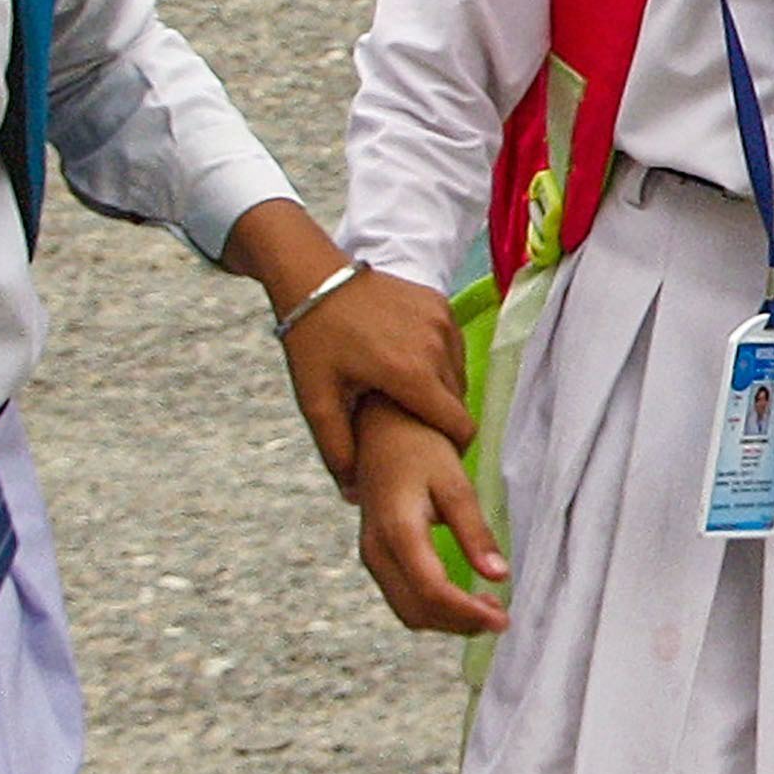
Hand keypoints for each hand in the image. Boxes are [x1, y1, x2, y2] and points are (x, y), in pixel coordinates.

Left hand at [278, 265, 468, 486]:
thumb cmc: (314, 341)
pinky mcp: (441, 305)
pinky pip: (452, 348)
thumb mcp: (316, 400)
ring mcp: (442, 321)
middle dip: (439, 419)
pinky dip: (438, 361)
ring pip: (457, 375)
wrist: (314, 277)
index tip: (429, 453)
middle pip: (458, 403)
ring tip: (405, 395)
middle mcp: (436, 346)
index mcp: (410, 374)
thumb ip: (337, 451)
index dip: (450, 447)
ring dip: (439, 390)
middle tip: (407, 424)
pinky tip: (407, 364)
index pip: (459, 426)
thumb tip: (354, 496)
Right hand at [351, 396, 508, 636]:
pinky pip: (403, 597)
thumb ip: (475, 532)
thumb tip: (500, 576)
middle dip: (460, 623)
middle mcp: (377, 551)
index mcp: (397, 530)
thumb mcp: (455, 483)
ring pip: (408, 610)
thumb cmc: (420, 450)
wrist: (380, 430)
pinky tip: (464, 599)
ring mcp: (372, 557)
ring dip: (448, 620)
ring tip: (489, 609)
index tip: (503, 621)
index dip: (468, 613)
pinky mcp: (377, 558)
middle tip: (502, 618)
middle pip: (417, 610)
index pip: (432, 590)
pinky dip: (434, 608)